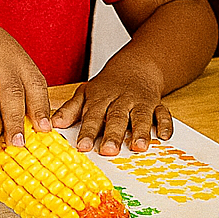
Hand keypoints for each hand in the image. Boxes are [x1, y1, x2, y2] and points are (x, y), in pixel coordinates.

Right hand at [0, 8, 50, 148]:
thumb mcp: (8, 62)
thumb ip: (16, 90)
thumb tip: (26, 128)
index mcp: (20, 62)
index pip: (35, 86)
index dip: (40, 109)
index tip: (44, 130)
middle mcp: (2, 59)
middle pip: (12, 93)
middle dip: (15, 121)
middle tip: (17, 143)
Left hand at [51, 61, 172, 154]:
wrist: (137, 66)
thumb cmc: (107, 86)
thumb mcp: (86, 93)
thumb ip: (71, 109)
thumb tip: (52, 124)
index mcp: (102, 98)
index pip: (93, 115)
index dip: (88, 131)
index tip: (82, 147)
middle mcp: (122, 100)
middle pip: (117, 117)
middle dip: (113, 134)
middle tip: (108, 151)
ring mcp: (141, 102)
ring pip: (141, 116)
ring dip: (141, 131)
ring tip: (138, 147)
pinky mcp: (157, 104)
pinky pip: (164, 113)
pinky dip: (166, 124)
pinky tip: (164, 137)